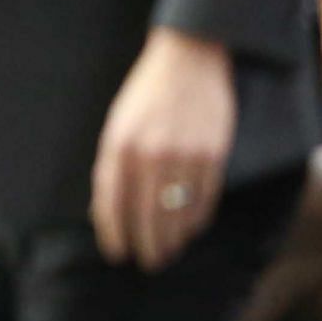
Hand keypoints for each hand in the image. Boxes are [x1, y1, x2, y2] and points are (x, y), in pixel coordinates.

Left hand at [91, 27, 235, 271]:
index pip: (111, 202)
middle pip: (146, 216)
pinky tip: (190, 229)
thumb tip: (108, 207)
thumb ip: (112, 164)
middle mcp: (150, 154)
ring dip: (173, 239)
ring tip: (168, 251)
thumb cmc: (146, 93)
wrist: (189, 58)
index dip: (113, 232)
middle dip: (146, 245)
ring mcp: (184, 156)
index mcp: (119, 145)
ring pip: (177, 213)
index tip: (116, 253)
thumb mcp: (117, 124)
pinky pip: (204, 199)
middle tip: (147, 262)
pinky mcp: (213, 155)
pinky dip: (196, 219)